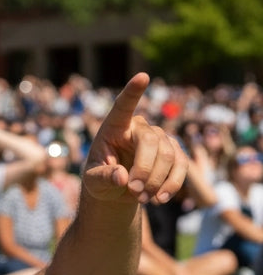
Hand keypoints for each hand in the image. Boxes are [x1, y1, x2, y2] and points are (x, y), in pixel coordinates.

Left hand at [82, 73, 186, 205]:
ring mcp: (159, 138)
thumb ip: (103, 177)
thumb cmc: (100, 179)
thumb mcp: (93, 181)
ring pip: (168, 155)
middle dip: (144, 170)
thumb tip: (121, 177)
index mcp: (114, 127)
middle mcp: (139, 127)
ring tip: (142, 198)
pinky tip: (160, 198)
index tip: (143, 76)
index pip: (123, 107)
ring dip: (157, 181)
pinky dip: (172, 184)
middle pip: (151, 142)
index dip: (133, 92)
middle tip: (134, 191)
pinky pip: (181, 165)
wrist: (117, 191)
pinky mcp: (174, 153)